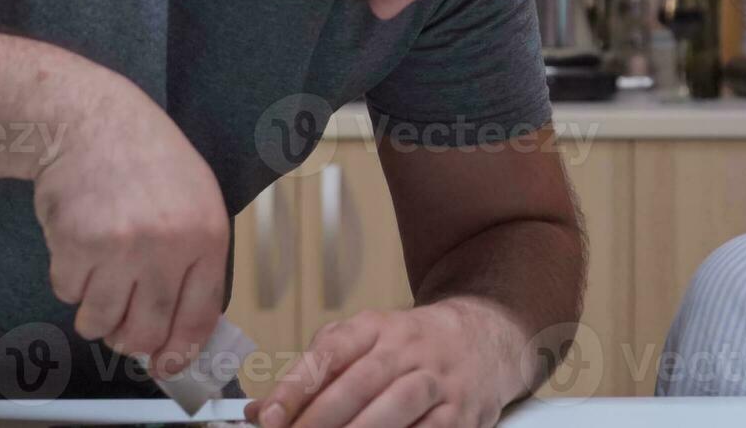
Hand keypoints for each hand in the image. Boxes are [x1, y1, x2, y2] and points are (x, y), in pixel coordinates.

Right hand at [31, 74, 229, 375]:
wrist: (92, 122)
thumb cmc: (146, 161)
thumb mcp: (196, 201)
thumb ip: (194, 262)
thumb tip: (180, 330)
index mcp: (206, 235)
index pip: (199, 318)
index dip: (180, 351)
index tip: (167, 364)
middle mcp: (167, 246)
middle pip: (146, 333)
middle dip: (130, 339)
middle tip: (122, 323)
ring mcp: (120, 247)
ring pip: (101, 323)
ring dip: (95, 312)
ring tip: (98, 274)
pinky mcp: (76, 245)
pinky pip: (67, 294)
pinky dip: (69, 280)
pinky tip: (80, 244)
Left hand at [244, 298, 525, 427]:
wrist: (486, 338)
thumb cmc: (412, 347)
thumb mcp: (363, 342)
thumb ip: (313, 375)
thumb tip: (259, 412)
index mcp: (377, 327)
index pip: (331, 351)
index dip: (297, 386)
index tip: (270, 416)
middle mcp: (409, 348)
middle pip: (361, 383)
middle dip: (321, 419)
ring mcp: (438, 381)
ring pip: (396, 407)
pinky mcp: (461, 413)